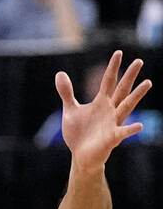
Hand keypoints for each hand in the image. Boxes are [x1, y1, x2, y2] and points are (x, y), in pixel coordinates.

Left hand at [57, 50, 150, 170]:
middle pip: (121, 90)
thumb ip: (67, 92)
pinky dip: (131, 129)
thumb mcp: (70, 110)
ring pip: (127, 106)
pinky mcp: (112, 138)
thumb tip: (60, 73)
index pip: (108, 81)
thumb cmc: (79, 133)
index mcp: (101, 103)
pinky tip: (139, 125)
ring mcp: (113, 123)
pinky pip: (123, 132)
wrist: (80, 156)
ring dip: (137, 95)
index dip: (112, 68)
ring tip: (148, 83)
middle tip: (139, 61)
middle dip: (129, 76)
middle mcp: (110, 110)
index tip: (118, 52)